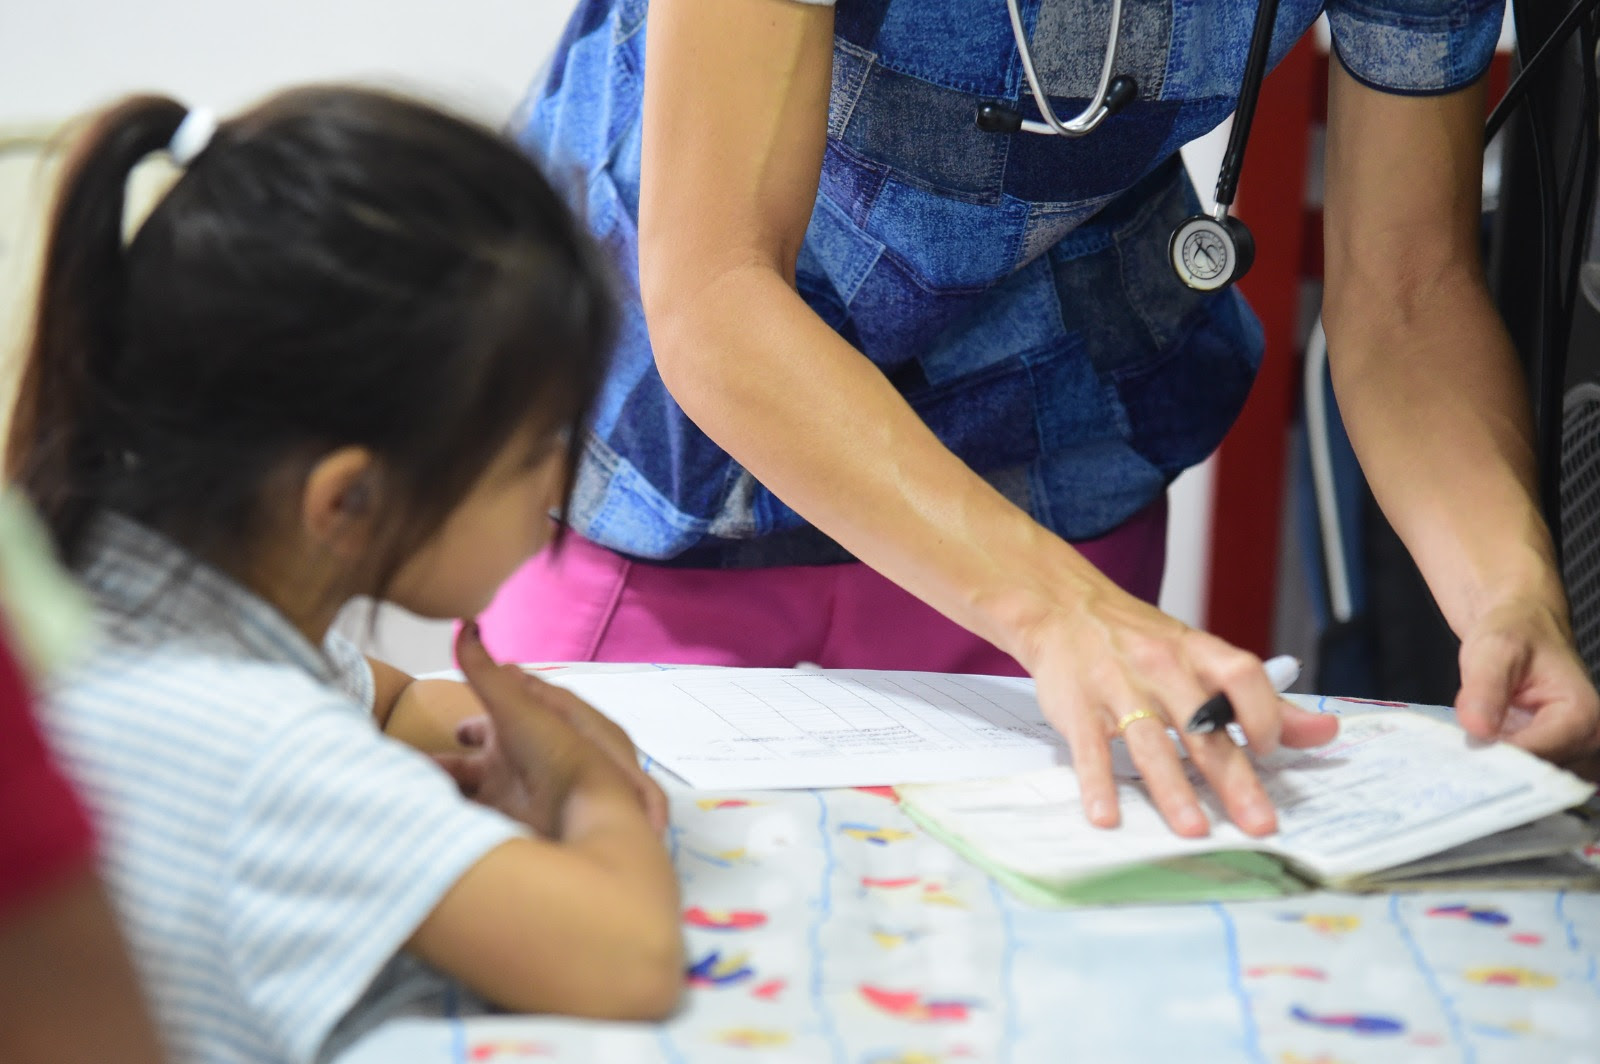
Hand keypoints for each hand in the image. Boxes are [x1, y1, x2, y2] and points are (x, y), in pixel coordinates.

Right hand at [434, 622, 653, 836]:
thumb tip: (466, 623)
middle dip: (465, 745)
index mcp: (540, 721)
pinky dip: (453, 805)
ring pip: (478, 780)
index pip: (511, 705)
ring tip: (415, 777)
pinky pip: (475, 810)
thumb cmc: (559, 753)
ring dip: (449, 778)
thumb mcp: (517, 704)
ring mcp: (520, 791)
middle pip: (491, 746)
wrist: (582, 822)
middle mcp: (531, 756)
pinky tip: (428, 804)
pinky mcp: (508, 823)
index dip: (486, 701)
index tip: (462, 702)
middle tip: (437, 746)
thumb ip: (484, 669)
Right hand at [1022, 584, 1337, 838]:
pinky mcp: (1078, 709)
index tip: (1272, 750)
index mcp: (1196, 654)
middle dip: (1232, 777)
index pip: (1241, 675)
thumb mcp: (1201, 657)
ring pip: (1149, 742)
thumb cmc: (1141, 641)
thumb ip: (1261, 700)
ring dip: (1172, 789)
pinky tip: (1107, 816)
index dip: (1262, 712)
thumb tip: (1325, 732)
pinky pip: (1090, 750)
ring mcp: (1117, 688)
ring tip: (1193, 831)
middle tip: (1257, 823)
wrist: (1063, 607)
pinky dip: (1098, 785)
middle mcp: (1160, 669)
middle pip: (1202, 725)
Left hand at [1454, 598, 1599, 766]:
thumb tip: (1477, 729)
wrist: (1521, 626)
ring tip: (1461, 754)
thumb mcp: (1494, 650)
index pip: (1536, 757)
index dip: (1495, 758)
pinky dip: (1498, 767)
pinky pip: (1525, 774)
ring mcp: (1574, 753)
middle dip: (1493, 767)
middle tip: (1452, 758)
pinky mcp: (1556, 757)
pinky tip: (1474, 755)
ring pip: (1528, 779)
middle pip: (1535, 775)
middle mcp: (1588, 741)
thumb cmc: (1514, 632)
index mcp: (1583, 716)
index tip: (1458, 756)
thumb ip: (1485, 687)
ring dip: (1493, 769)